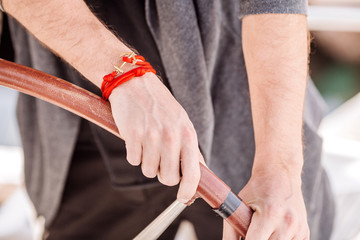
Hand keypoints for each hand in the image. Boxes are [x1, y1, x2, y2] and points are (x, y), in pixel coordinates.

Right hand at [108, 72, 203, 202]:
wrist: (136, 83)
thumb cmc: (161, 106)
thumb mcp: (182, 123)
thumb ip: (190, 148)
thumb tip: (199, 173)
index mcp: (187, 134)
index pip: (193, 173)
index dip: (188, 191)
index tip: (184, 198)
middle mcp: (171, 137)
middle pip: (169, 178)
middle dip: (163, 174)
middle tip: (160, 159)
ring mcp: (151, 136)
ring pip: (149, 171)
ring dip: (147, 162)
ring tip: (147, 143)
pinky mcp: (132, 135)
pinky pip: (133, 160)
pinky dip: (134, 154)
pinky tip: (136, 138)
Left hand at [223, 157, 308, 239]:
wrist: (280, 174)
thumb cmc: (256, 190)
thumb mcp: (240, 205)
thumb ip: (231, 230)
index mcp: (270, 214)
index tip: (243, 238)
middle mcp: (287, 222)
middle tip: (251, 231)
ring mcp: (299, 229)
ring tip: (263, 230)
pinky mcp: (304, 233)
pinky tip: (273, 232)